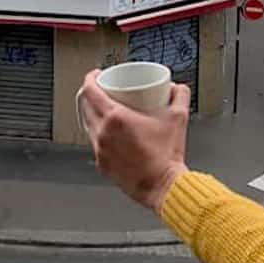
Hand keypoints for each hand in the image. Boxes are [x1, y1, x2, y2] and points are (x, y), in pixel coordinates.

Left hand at [79, 70, 190, 210]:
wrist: (164, 187)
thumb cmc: (167, 157)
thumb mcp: (177, 119)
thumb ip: (179, 97)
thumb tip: (176, 88)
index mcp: (115, 118)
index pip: (90, 90)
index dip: (90, 78)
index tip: (96, 75)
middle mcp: (102, 133)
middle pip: (84, 106)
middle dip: (89, 94)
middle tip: (101, 90)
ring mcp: (100, 150)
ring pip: (87, 124)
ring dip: (92, 114)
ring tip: (104, 111)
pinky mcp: (101, 164)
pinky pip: (94, 143)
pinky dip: (99, 134)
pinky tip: (109, 134)